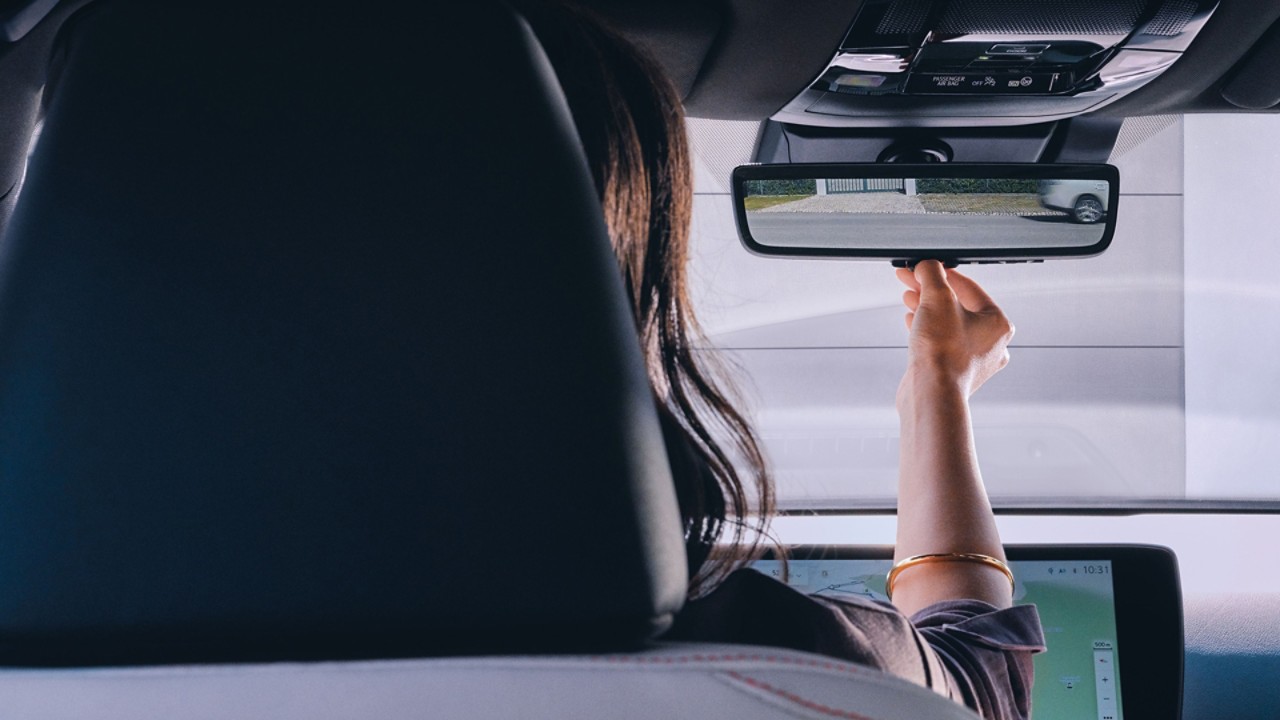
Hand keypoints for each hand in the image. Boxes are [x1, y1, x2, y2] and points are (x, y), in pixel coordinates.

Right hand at [895, 260, 1013, 401]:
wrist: (931, 394)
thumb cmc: (942, 353)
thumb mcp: (936, 299)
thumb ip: (932, 274)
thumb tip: (927, 265)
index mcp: (998, 323)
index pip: (968, 286)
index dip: (941, 272)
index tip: (922, 267)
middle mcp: (991, 343)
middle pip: (957, 304)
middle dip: (930, 290)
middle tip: (911, 279)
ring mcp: (974, 360)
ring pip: (949, 324)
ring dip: (927, 307)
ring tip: (909, 297)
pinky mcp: (954, 371)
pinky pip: (941, 342)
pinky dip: (927, 329)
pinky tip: (911, 321)